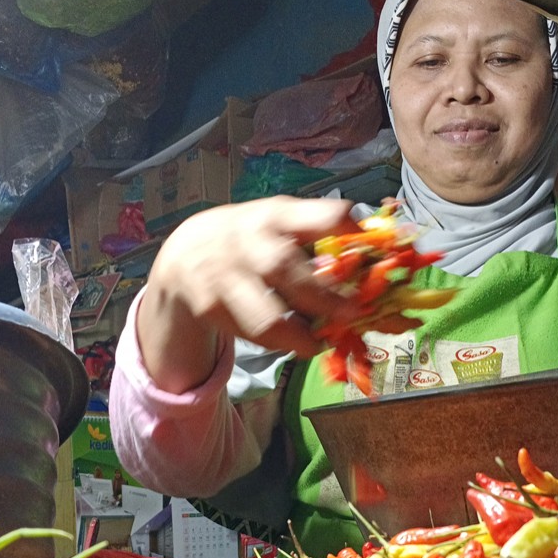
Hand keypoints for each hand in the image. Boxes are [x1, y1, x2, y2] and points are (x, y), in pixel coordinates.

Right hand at [138, 196, 361, 392]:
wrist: (185, 255)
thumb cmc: (250, 241)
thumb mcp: (279, 225)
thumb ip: (318, 238)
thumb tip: (372, 265)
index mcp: (276, 216)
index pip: (315, 214)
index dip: (344, 227)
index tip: (369, 245)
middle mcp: (247, 240)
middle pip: (284, 268)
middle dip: (323, 298)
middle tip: (352, 315)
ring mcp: (224, 274)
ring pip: (266, 317)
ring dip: (299, 336)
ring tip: (320, 344)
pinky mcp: (211, 306)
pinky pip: (252, 334)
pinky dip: (278, 343)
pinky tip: (294, 341)